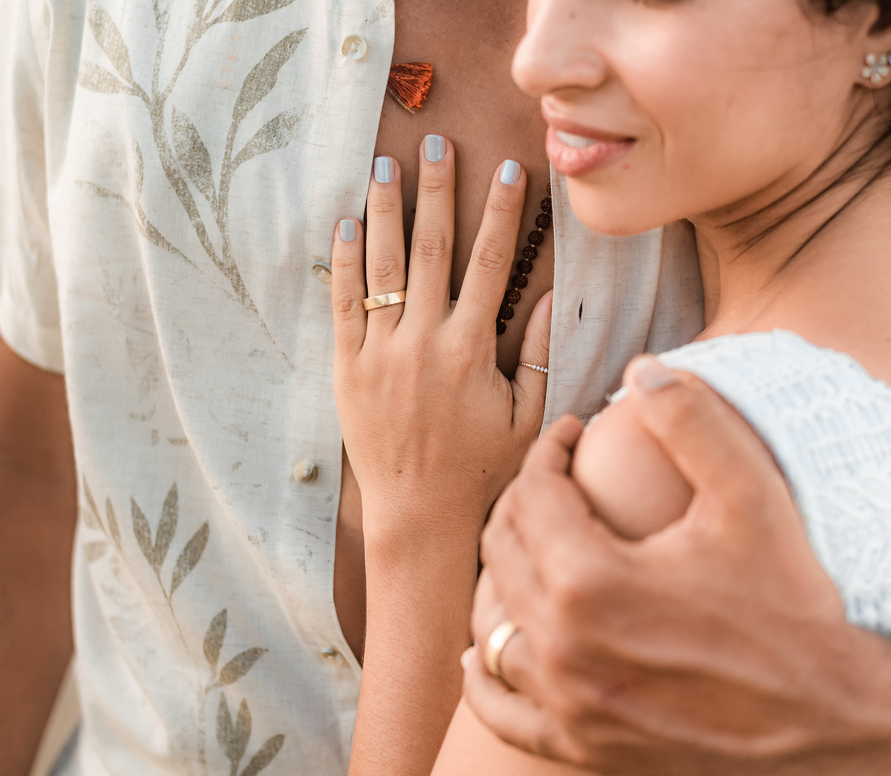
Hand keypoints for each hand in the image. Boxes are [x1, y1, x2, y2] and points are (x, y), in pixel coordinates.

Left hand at [331, 139, 552, 544]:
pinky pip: (343, 305)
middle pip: (432, 248)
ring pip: (383, 266)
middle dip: (438, 190)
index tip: (509, 169)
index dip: (503, 212)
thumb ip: (537, 356)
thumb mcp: (526, 419)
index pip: (493, 262)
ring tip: (385, 164)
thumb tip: (547, 299)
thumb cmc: (481, 470)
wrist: (420, 517)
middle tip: (438, 143)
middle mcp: (424, 340)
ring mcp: (380, 352)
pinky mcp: (347, 369)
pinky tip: (346, 225)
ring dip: (386, 210)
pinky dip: (344, 263)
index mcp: (471, 348)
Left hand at [463, 359, 890, 775]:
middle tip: (554, 481)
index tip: (571, 437)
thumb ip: (693, 420)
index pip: (532, 495)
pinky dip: (487, 674)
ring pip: (490, 626)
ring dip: (498, 577)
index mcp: (591, 581)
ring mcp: (569, 705)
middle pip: (500, 553)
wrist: (835, 714)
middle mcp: (565, 648)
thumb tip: (642, 368)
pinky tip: (488, 650)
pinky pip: (501, 711)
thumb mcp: (752, 495)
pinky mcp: (583, 745)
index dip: (546, 452)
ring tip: (531, 549)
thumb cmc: (794, 601)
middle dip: (519, 501)